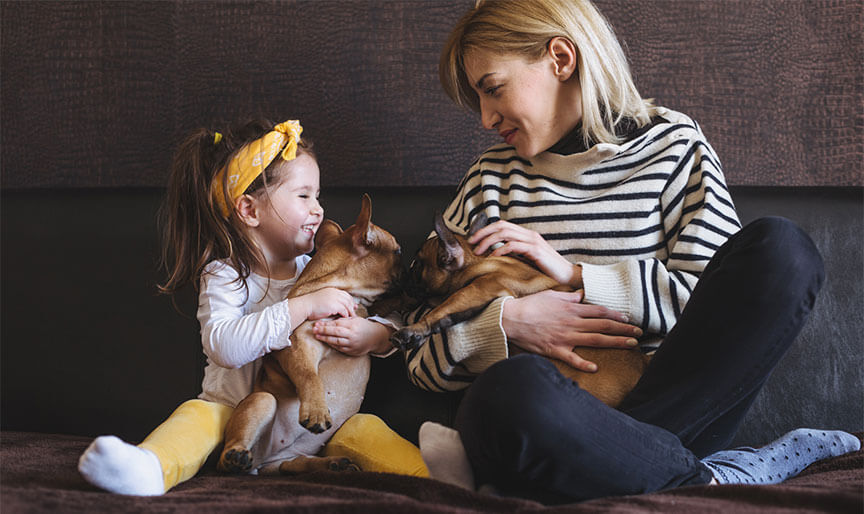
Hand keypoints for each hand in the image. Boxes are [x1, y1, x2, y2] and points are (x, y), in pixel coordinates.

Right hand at [290, 287, 355, 324]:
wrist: (304, 306)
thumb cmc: (311, 305)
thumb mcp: (323, 300)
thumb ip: (332, 301)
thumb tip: (339, 306)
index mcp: (332, 290)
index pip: (345, 294)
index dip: (350, 300)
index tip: (354, 306)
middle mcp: (334, 292)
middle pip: (348, 299)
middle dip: (352, 306)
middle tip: (355, 312)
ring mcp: (334, 298)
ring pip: (347, 305)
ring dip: (350, 311)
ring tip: (352, 317)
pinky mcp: (334, 305)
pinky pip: (344, 310)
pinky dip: (345, 315)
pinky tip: (345, 319)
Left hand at [312, 317, 392, 355]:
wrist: (376, 337)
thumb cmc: (364, 326)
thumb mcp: (355, 320)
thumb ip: (344, 320)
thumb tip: (330, 319)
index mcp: (353, 325)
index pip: (337, 324)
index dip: (326, 324)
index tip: (318, 323)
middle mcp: (352, 335)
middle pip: (335, 333)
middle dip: (323, 331)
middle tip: (314, 329)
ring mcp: (352, 344)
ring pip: (336, 341)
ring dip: (325, 338)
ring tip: (317, 336)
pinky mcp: (352, 351)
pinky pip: (339, 348)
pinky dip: (332, 344)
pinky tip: (326, 341)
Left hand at [469, 220, 581, 287]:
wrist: (567, 277)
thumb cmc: (546, 272)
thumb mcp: (527, 260)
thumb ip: (514, 254)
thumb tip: (494, 255)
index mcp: (526, 235)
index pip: (502, 225)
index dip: (486, 230)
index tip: (473, 239)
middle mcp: (529, 235)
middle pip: (501, 226)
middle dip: (483, 233)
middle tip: (471, 242)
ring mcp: (533, 241)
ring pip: (505, 233)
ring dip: (488, 241)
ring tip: (478, 251)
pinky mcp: (536, 250)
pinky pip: (513, 246)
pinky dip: (500, 250)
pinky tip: (493, 257)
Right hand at [502, 290, 641, 371]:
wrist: (511, 318)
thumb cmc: (530, 306)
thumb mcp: (551, 296)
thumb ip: (569, 297)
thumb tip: (582, 294)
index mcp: (572, 309)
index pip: (599, 311)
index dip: (616, 314)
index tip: (628, 317)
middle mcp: (572, 323)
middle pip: (603, 325)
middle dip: (624, 328)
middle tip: (640, 332)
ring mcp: (565, 337)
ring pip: (595, 340)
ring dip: (615, 342)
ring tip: (631, 344)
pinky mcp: (555, 350)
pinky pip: (572, 358)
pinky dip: (583, 363)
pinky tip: (595, 367)